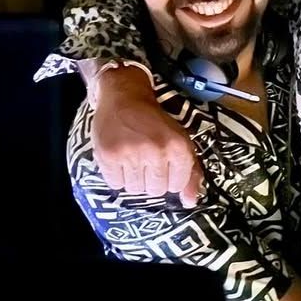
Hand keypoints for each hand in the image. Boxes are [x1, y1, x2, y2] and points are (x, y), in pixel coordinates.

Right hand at [92, 67, 203, 206]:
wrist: (124, 98)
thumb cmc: (155, 122)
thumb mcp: (180, 140)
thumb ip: (191, 171)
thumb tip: (190, 202)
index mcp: (179, 148)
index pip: (177, 186)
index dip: (170, 178)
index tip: (164, 163)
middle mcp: (157, 152)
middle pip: (156, 191)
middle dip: (151, 179)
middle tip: (146, 158)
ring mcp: (132, 154)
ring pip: (135, 190)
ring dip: (134, 178)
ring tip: (133, 157)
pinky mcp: (109, 156)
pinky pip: (116, 184)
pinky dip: (117, 176)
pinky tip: (120, 158)